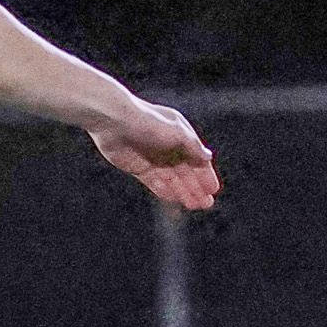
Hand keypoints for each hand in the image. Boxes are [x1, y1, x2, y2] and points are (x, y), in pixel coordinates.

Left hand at [89, 101, 219, 210]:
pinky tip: (174, 200)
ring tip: (194, 205)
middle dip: (196, 188)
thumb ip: (193, 146)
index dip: (205, 175)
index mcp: (180, 135)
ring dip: (183, 192)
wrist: (114, 120)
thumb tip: (208, 156)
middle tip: (206, 204)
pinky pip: (154, 182)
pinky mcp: (137, 167)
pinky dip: (164, 191)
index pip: (196, 159)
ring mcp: (152, 158)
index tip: (213, 190)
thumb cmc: (148, 121)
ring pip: (171, 179)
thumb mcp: (177, 132)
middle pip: (185, 172)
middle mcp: (168, 147)